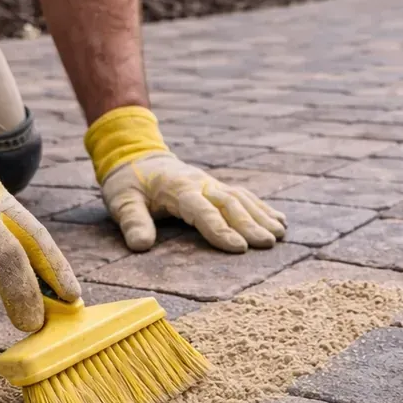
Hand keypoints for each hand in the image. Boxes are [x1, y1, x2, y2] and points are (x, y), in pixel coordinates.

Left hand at [85, 106, 285, 252]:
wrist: (134, 153)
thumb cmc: (127, 183)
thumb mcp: (121, 201)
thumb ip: (132, 222)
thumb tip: (142, 246)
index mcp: (178, 188)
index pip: (203, 211)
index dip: (221, 230)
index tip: (239, 249)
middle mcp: (200, 183)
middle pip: (229, 203)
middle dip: (250, 224)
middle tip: (268, 244)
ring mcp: (210, 183)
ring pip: (241, 198)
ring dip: (262, 216)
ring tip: (280, 235)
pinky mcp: (215, 186)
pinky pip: (243, 196)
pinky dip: (262, 208)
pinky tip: (279, 220)